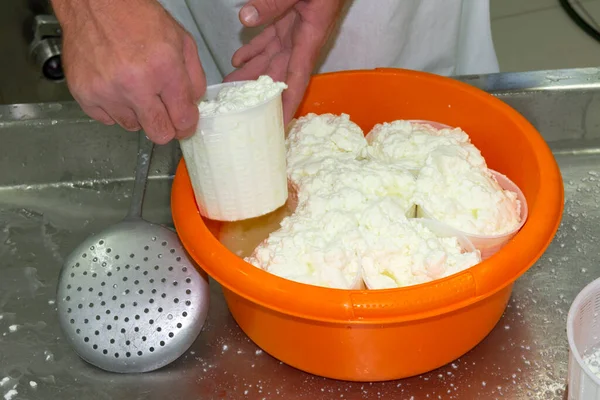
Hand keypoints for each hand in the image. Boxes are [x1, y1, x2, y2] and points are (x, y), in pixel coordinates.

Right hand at [51, 0, 205, 143]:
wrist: (94, 3)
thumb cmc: (136, 17)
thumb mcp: (181, 41)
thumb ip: (194, 78)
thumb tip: (193, 106)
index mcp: (163, 68)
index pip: (183, 119)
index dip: (187, 124)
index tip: (185, 123)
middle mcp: (135, 84)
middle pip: (159, 133)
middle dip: (166, 126)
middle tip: (164, 112)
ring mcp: (107, 91)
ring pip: (133, 127)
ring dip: (139, 114)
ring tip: (135, 88)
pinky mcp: (85, 95)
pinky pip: (107, 120)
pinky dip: (115, 108)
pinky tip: (117, 87)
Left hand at [225, 0, 343, 123]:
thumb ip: (274, 3)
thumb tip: (245, 19)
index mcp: (308, 39)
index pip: (296, 80)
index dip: (287, 105)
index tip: (278, 126)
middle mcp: (302, 41)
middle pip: (277, 74)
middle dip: (259, 93)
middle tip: (237, 109)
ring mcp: (295, 30)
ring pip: (270, 58)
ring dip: (251, 73)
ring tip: (231, 88)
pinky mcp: (289, 19)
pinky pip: (269, 39)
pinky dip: (253, 49)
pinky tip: (238, 58)